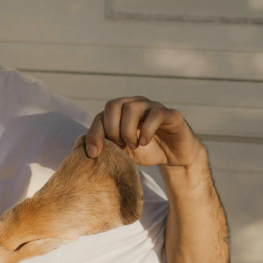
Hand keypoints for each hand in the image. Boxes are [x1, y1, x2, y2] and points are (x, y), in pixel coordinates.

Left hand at [85, 97, 202, 166]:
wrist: (173, 157)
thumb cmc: (145, 151)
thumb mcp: (122, 151)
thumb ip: (107, 146)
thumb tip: (89, 151)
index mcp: (121, 112)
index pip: (101, 115)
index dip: (95, 134)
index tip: (94, 154)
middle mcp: (136, 104)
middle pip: (113, 105)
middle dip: (112, 130)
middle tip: (120, 145)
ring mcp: (153, 107)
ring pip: (132, 108)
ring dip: (127, 130)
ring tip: (133, 145)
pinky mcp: (170, 114)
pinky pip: (156, 114)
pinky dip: (146, 131)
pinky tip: (144, 142)